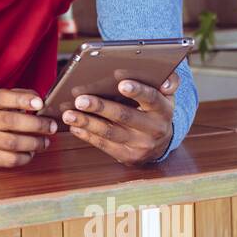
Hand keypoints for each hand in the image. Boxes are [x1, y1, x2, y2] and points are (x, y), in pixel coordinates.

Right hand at [0, 88, 58, 167]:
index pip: (3, 97)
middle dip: (36, 124)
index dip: (22, 99)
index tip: (39, 103)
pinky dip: (25, 157)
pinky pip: (9, 159)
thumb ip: (18, 96)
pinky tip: (31, 153)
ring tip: (45, 142)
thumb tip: (39, 100)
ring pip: (12, 142)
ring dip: (34, 143)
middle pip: (11, 121)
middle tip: (51, 127)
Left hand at [62, 72, 179, 164]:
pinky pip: (104, 146)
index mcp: (164, 109)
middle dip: (101, 107)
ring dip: (87, 122)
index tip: (121, 84)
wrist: (160, 143)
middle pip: (125, 116)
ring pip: (110, 132)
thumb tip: (167, 80)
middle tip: (80, 99)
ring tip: (69, 113)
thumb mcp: (165, 95)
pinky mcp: (128, 157)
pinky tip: (74, 126)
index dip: (137, 91)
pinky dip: (87, 135)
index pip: (152, 98)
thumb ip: (167, 80)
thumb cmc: (155, 109)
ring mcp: (141, 145)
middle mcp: (155, 129)